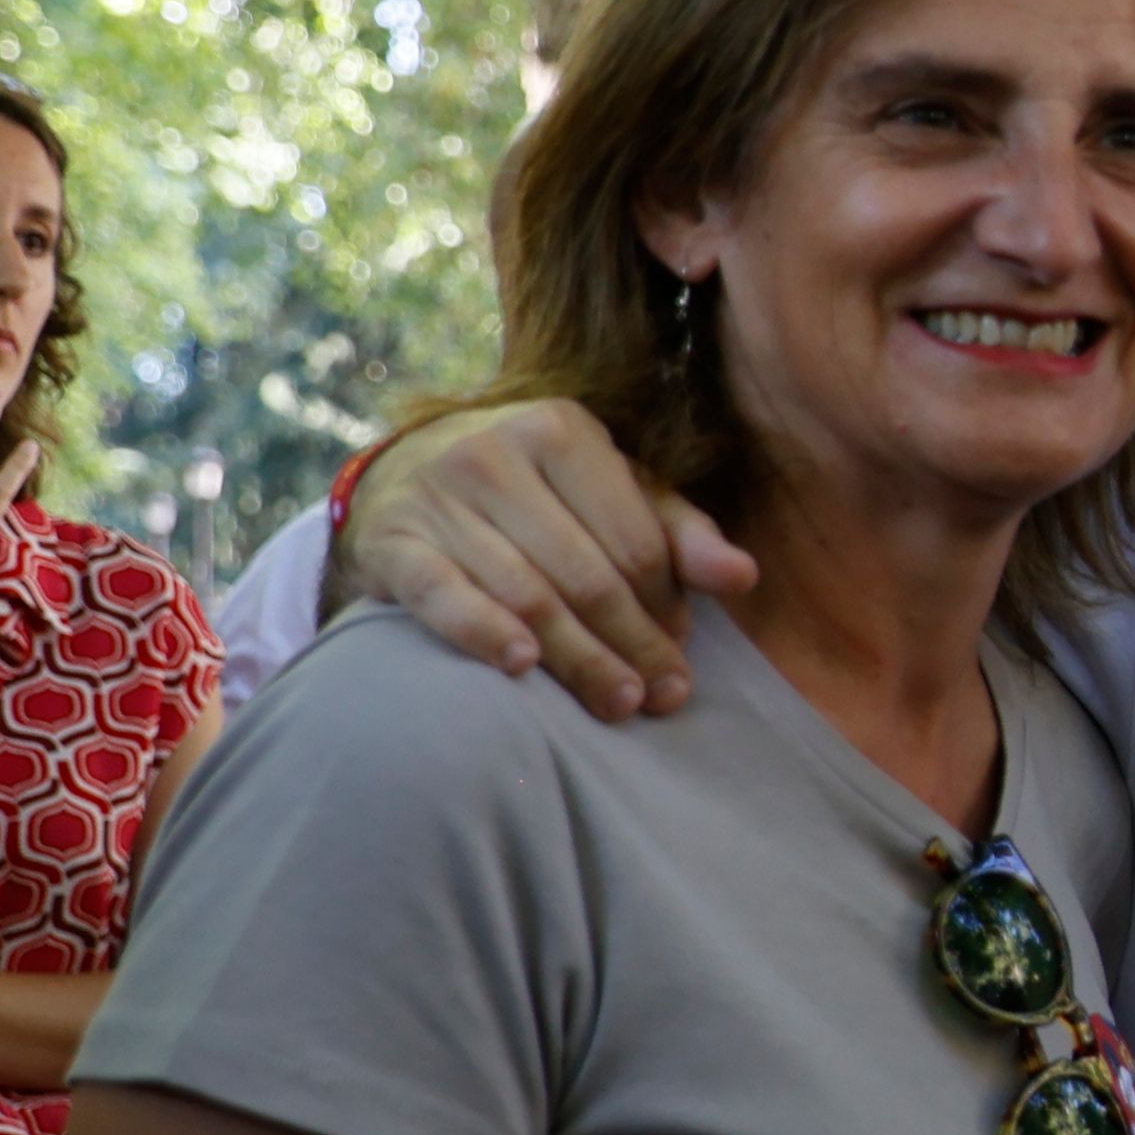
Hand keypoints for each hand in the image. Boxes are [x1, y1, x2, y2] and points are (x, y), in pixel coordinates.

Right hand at [336, 404, 750, 719]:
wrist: (405, 477)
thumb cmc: (537, 494)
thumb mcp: (612, 494)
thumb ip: (680, 534)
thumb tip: (744, 577)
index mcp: (562, 431)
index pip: (634, 540)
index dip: (665, 604)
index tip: (680, 649)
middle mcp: (494, 453)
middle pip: (586, 573)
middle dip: (633, 642)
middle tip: (664, 696)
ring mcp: (436, 496)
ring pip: (527, 593)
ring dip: (578, 658)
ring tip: (619, 704)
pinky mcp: (391, 542)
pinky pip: (443, 595)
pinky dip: (483, 632)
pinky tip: (523, 666)